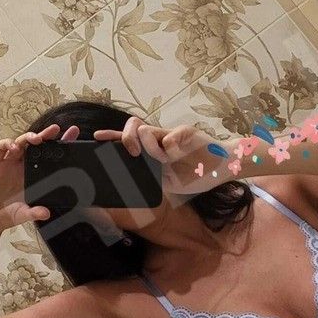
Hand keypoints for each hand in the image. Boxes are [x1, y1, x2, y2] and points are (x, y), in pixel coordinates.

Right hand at [0, 123, 79, 245]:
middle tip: (56, 129)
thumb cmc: (6, 216)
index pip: (48, 158)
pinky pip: (1, 147)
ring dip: (28, 137)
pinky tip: (14, 148)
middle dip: (46, 135)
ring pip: (21, 142)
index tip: (71, 137)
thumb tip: (46, 213)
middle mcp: (21, 167)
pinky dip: (8, 144)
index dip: (59, 146)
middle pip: (36, 146)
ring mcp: (8, 163)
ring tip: (36, 139)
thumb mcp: (23, 215)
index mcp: (32, 176)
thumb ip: (34, 213)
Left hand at [94, 117, 229, 193]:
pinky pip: (175, 134)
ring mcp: (172, 135)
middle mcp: (158, 140)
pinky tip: (176, 154)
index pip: (125, 140)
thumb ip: (146, 180)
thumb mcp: (164, 182)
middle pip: (133, 127)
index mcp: (150, 151)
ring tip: (162, 158)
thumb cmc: (192, 175)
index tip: (96, 138)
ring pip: (149, 130)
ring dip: (150, 145)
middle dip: (126, 138)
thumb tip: (121, 189)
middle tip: (133, 153)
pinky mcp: (188, 133)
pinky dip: (172, 145)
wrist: (221, 167)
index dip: (111, 137)